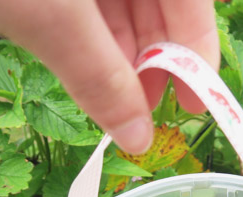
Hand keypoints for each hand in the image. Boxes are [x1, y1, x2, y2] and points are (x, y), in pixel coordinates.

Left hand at [0, 0, 218, 153]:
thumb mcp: (45, 13)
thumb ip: (99, 73)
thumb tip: (140, 138)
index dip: (196, 50)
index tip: (196, 107)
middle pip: (154, 0)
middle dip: (156, 60)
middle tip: (151, 119)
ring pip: (116, 8)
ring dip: (121, 60)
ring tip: (120, 111)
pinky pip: (78, 11)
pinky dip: (85, 48)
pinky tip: (88, 82)